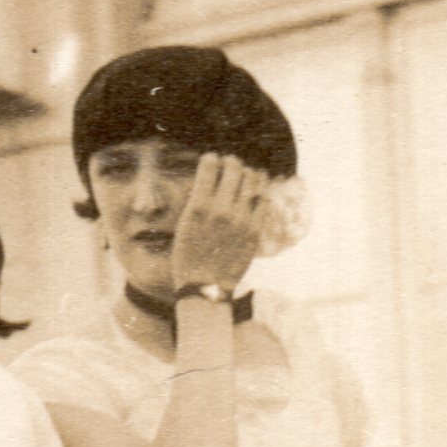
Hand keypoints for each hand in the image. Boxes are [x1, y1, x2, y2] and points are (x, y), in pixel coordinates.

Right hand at [172, 153, 265, 302]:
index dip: (210, 158)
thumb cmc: (188, 256)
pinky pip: (263, 200)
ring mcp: (241, 219)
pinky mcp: (255, 230)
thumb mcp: (184, 225)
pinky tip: (252, 194)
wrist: (205, 287)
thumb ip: (198, 200)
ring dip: (247, 174)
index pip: (210, 165)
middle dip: (231, 162)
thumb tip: (210, 178)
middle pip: (234, 168)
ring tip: (243, 177)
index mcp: (198, 207)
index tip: (211, 160)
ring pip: (252, 180)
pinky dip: (258, 192)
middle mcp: (221, 209)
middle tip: (229, 165)